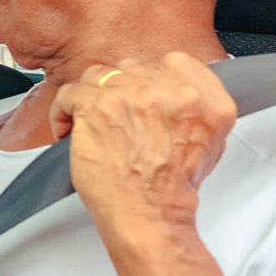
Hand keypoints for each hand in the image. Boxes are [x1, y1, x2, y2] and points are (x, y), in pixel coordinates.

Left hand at [49, 52, 235, 227]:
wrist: (150, 212)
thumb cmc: (172, 186)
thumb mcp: (212, 141)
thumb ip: (198, 108)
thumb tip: (174, 94)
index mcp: (203, 96)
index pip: (174, 62)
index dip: (153, 78)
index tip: (142, 93)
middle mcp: (169, 88)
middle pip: (134, 68)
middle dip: (122, 92)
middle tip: (117, 117)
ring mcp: (130, 93)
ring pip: (100, 76)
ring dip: (93, 98)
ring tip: (90, 121)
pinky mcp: (96, 105)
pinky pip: (70, 93)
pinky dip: (64, 111)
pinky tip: (68, 127)